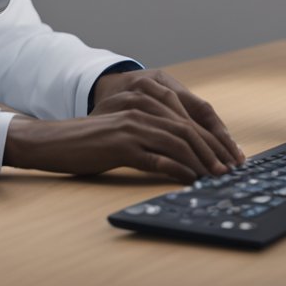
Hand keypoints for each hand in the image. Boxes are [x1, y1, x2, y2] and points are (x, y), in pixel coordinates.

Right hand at [2, 70, 243, 183]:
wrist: (56, 141)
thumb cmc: (91, 143)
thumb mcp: (125, 135)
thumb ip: (151, 138)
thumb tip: (184, 159)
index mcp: (144, 107)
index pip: (187, 120)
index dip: (210, 138)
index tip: (227, 156)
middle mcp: (141, 113)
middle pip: (188, 130)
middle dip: (213, 150)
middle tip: (229, 168)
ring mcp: (132, 128)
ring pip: (177, 142)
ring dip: (201, 161)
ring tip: (215, 176)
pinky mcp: (121, 146)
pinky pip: (156, 158)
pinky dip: (177, 169)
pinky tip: (189, 179)